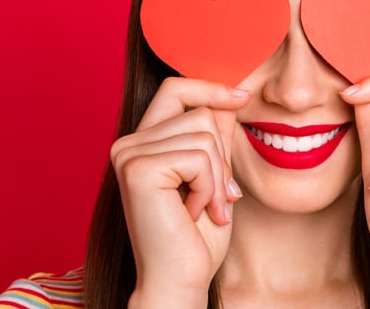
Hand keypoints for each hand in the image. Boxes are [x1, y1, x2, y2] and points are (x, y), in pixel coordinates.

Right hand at [110, 77, 247, 307]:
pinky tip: (195, 213)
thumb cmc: (196, 238)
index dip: (210, 88)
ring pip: (203, 133)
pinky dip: (210, 187)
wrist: (179, 281)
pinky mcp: (139, 169)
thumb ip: (214, 138)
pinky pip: (198, 157)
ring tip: (206, 209)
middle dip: (222, 155)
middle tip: (220, 197)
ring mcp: (128, 154)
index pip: (175, 89)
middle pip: (199, 111)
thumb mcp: (214, 177)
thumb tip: (227, 97)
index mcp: (141, 143)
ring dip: (218, 177)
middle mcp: (127, 144)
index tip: (242, 97)